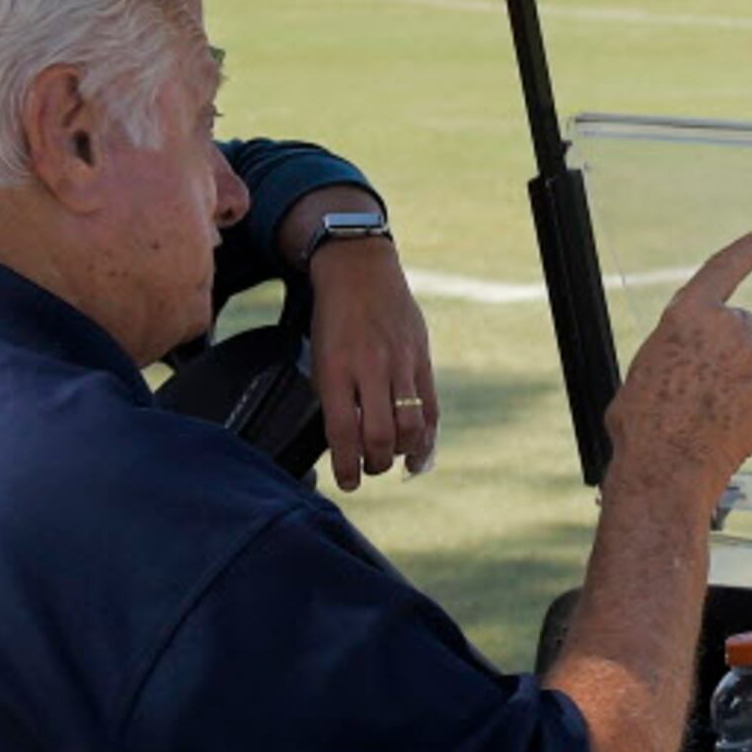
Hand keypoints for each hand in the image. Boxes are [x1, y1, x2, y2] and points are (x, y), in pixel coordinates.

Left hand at [283, 188, 437, 489]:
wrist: (360, 269)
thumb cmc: (334, 316)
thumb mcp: (321, 354)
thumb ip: (335, 395)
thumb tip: (346, 441)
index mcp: (336, 367)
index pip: (343, 430)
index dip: (345, 464)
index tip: (347, 482)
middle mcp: (370, 367)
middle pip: (380, 434)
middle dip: (375, 463)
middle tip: (368, 469)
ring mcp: (400, 363)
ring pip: (409, 425)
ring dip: (401, 453)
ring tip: (392, 460)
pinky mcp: (422, 360)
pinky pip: (430, 407)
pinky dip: (427, 437)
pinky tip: (420, 454)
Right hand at [605, 233, 751, 497]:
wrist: (666, 470)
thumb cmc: (643, 424)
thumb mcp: (649, 364)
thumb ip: (682, 343)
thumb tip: (703, 356)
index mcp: (688, 314)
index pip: (728, 265)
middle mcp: (729, 327)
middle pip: (743, 324)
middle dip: (730, 346)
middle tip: (702, 387)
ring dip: (741, 375)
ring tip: (710, 411)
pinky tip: (730, 424)